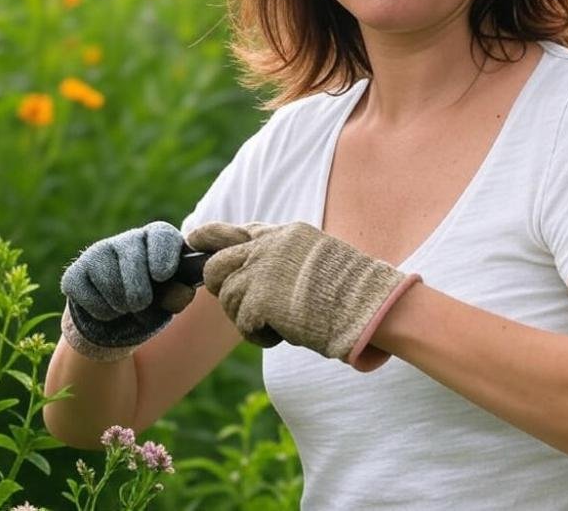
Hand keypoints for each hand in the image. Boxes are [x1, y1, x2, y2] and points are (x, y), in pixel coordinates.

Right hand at [60, 221, 186, 360]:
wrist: (121, 322)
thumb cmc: (155, 303)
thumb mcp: (172, 300)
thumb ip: (179, 295)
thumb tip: (183, 292)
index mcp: (158, 239)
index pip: (162, 235)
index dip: (162, 253)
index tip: (162, 276)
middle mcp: (128, 239)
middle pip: (132, 258)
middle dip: (138, 289)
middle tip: (141, 305)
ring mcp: (98, 252)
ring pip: (108, 279)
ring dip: (121, 304)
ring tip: (127, 309)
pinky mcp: (75, 273)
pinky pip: (86, 293)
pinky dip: (101, 311)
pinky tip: (108, 310)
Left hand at [185, 221, 421, 371]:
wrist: (370, 306)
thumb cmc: (354, 291)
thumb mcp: (319, 258)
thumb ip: (288, 256)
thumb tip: (259, 269)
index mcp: (285, 233)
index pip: (235, 232)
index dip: (212, 241)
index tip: (197, 242)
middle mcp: (269, 246)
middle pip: (216, 263)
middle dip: (221, 286)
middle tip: (244, 306)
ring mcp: (263, 270)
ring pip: (226, 297)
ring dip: (244, 317)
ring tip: (274, 325)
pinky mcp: (261, 299)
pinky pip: (242, 322)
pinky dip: (258, 335)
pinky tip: (281, 336)